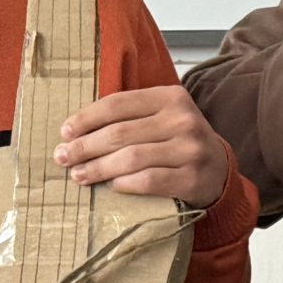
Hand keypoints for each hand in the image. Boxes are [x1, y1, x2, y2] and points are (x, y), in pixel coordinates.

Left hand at [57, 85, 232, 206]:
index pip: (118, 104)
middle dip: (84, 146)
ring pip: (131, 158)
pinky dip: (124, 184)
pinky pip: (148, 181)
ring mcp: (190, 149)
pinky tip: (110, 186)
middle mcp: (183, 119)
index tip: (65, 133)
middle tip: (63, 157)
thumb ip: (130, 116)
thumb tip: (76, 130)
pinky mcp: (192, 178)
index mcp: (171, 97)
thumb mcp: (162, 118)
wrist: (219, 171)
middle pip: (120, 133)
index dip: (86, 118)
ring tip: (79, 175)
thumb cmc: (179, 142)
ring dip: (98, 168)